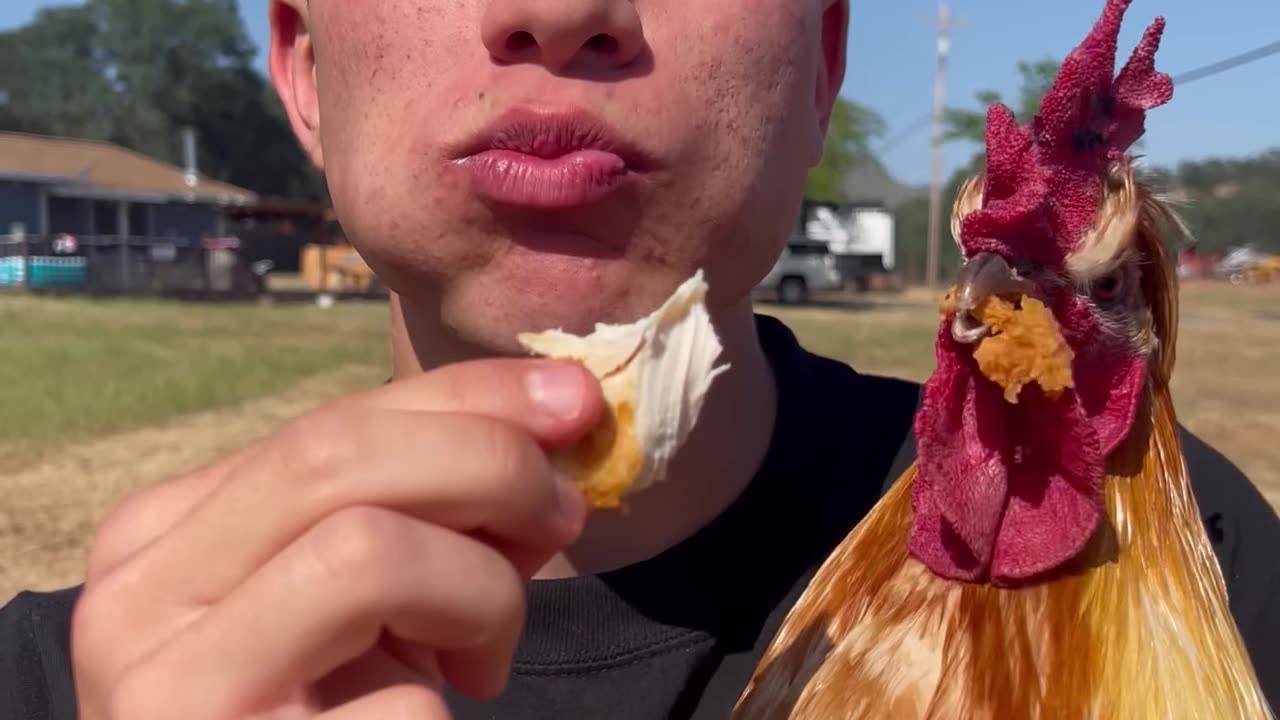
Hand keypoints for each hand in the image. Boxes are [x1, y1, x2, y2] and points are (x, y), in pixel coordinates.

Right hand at [71, 359, 601, 719]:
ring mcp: (174, 689)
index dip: (470, 398)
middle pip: (336, 459)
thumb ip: (421, 504)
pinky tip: (445, 712)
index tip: (572, 399)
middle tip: (564, 516)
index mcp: (164, 535)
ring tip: (487, 653)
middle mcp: (140, 600)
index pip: (331, 423)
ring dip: (481, 590)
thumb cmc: (325, 708)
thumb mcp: (359, 591)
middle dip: (488, 464)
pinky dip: (451, 701)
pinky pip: (398, 700)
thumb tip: (554, 417)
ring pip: (365, 552)